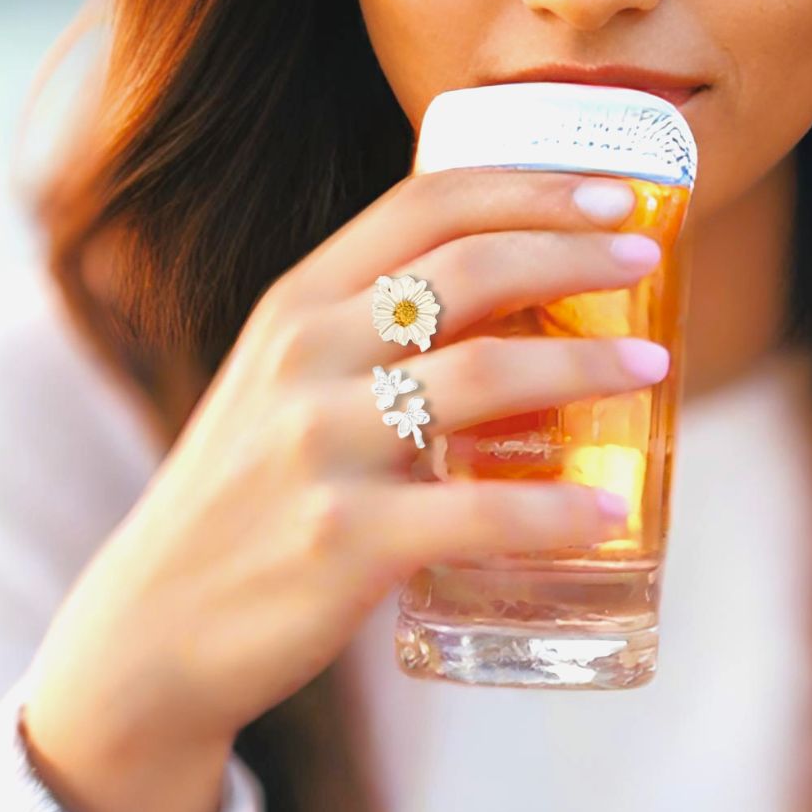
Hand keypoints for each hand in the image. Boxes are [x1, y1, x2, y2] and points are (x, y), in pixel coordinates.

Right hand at [21, 167, 668, 811]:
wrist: (158, 623)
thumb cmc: (252, 489)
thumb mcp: (292, 381)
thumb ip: (376, 334)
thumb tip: (517, 307)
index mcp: (299, 300)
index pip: (427, 203)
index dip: (531, 188)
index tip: (612, 195)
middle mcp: (305, 353)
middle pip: (468, 268)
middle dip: (575, 253)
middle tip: (647, 258)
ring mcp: (318, 445)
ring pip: (484, 373)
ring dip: (586, 364)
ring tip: (653, 366)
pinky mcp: (340, 540)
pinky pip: (476, 511)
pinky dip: (556, 509)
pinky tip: (607, 510)